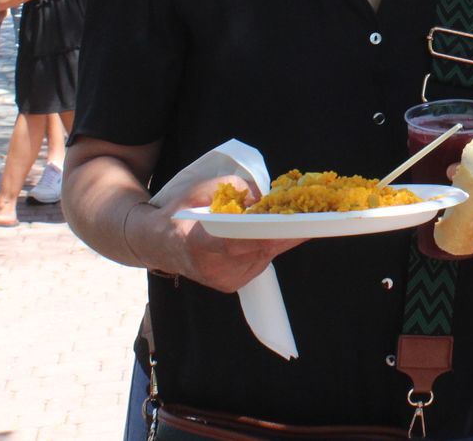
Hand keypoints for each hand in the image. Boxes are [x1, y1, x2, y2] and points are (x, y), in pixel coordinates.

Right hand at [145, 176, 306, 293]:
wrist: (157, 244)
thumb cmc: (178, 213)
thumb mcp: (199, 190)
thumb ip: (232, 189)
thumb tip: (262, 199)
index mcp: (199, 245)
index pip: (237, 242)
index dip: (267, 232)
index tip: (292, 221)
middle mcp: (213, 269)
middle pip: (259, 249)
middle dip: (287, 230)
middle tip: (315, 213)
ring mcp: (224, 280)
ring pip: (264, 255)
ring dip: (283, 236)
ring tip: (305, 216)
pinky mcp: (232, 284)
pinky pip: (261, 261)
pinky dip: (272, 244)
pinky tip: (285, 229)